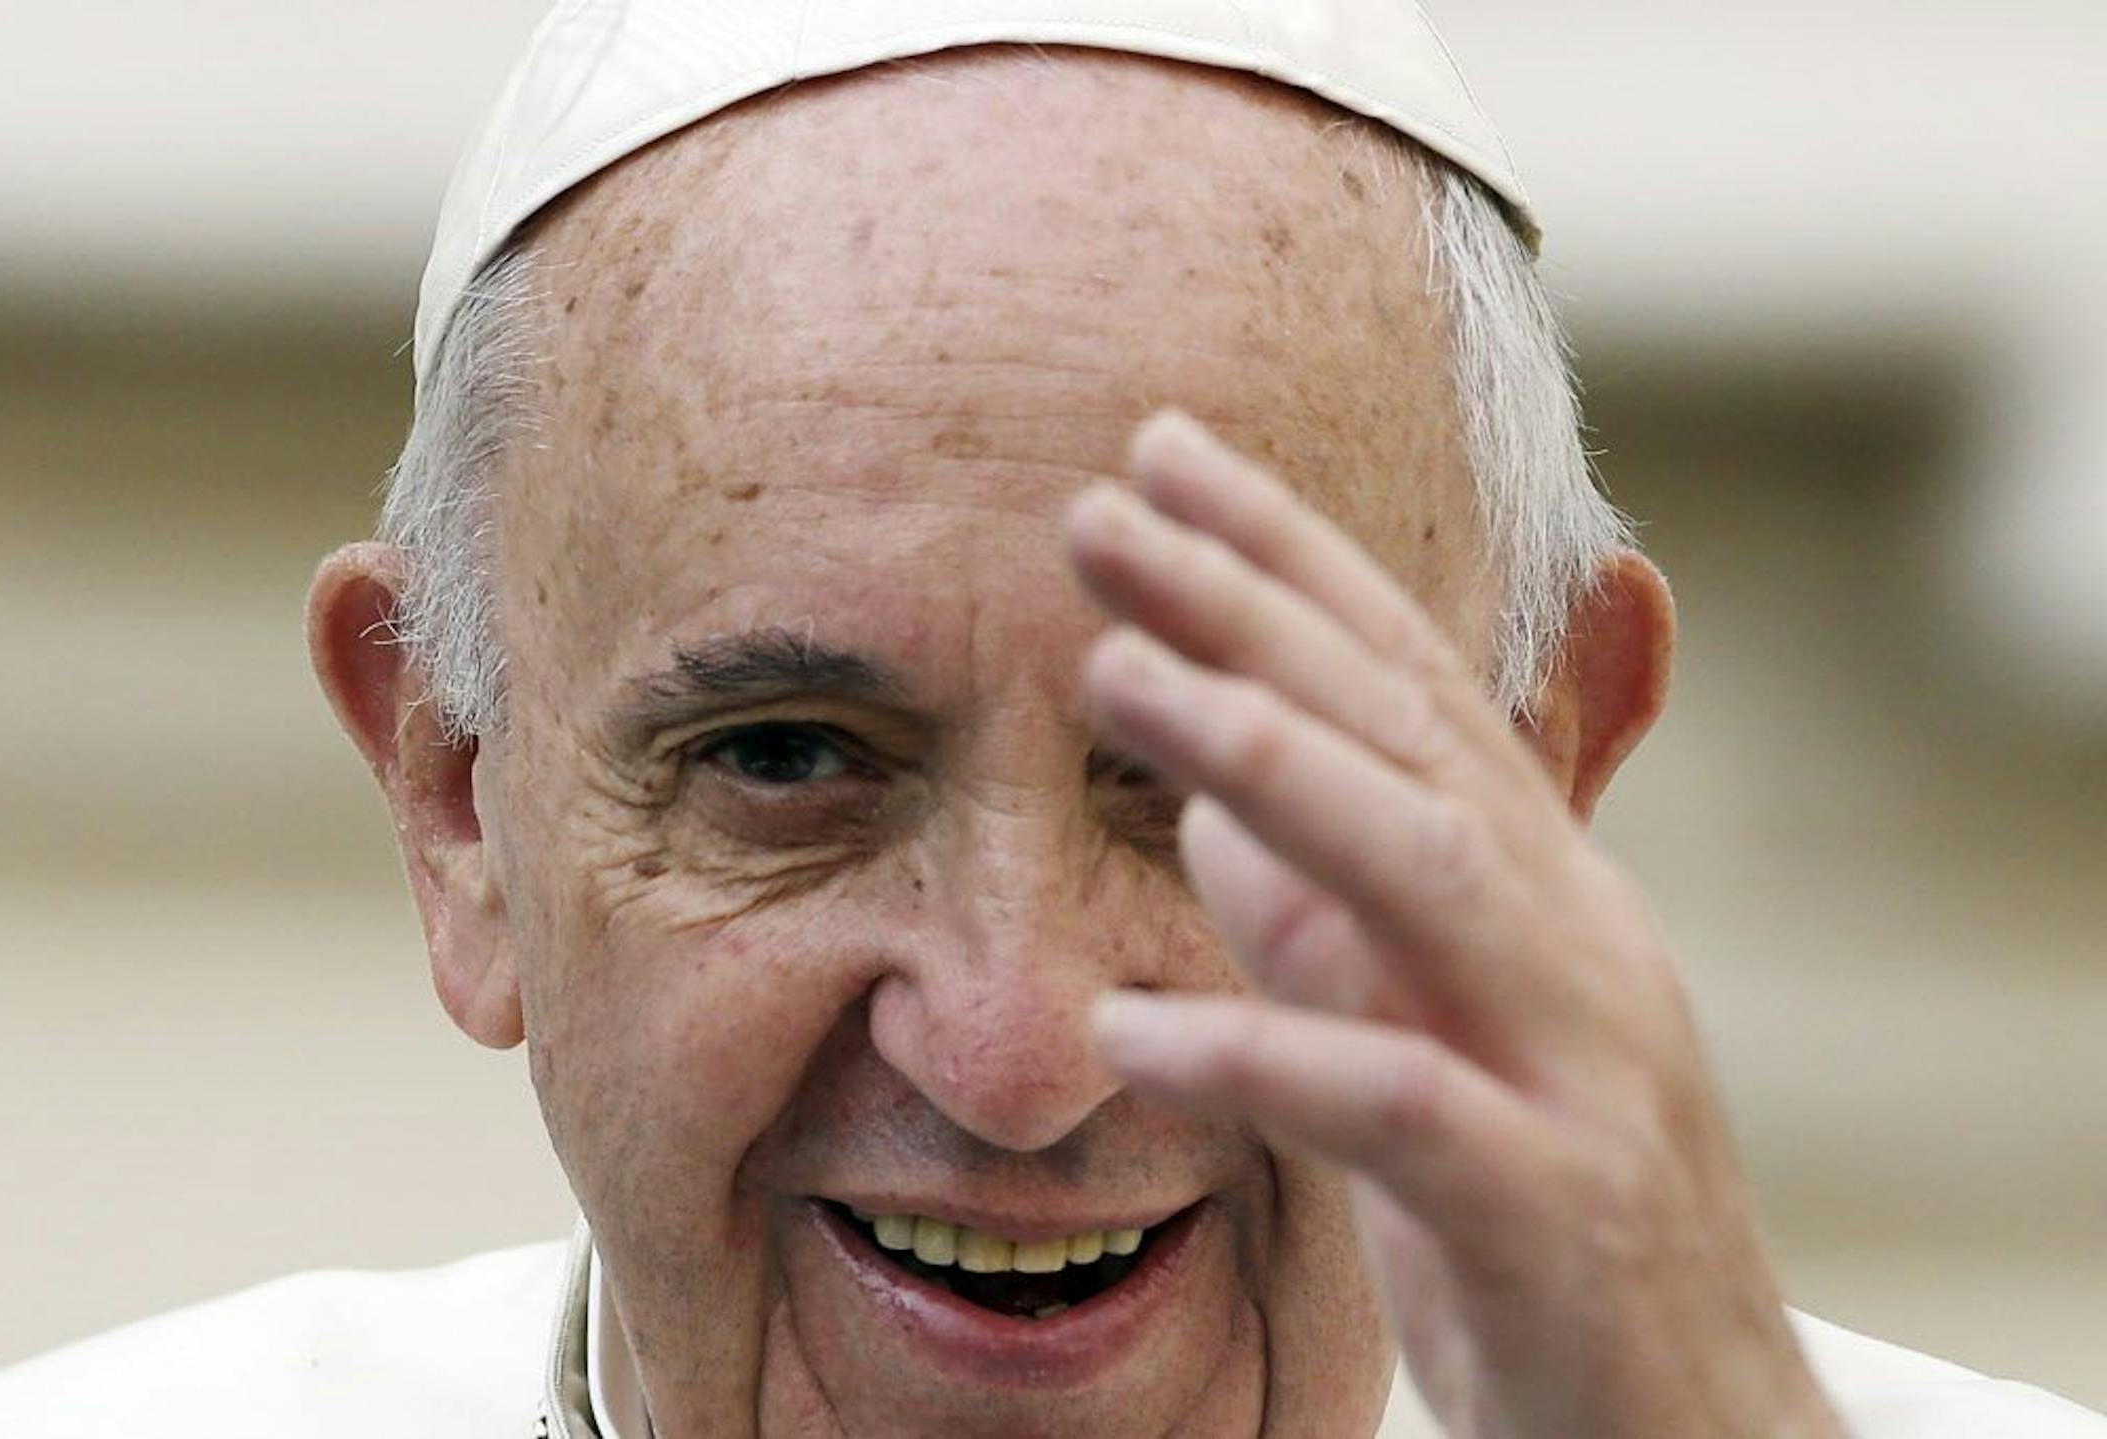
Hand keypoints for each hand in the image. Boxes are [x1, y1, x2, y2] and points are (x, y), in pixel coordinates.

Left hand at [1066, 412, 1844, 1438]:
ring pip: (1427, 867)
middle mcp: (1570, 935)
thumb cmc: (1529, 1215)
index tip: (1159, 454)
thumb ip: (1316, 923)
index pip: (1401, 682)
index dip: (1285, 557)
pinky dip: (1261, 1053)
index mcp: (1530, 884)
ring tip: (1115, 675)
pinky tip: (1125, 1031)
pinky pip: (1399, 1108)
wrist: (1689, 1422)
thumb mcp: (1406, 1036)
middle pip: (1405, 731)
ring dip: (1270, 757)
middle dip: (1252, 607)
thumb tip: (1204, 809)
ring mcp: (1575, 1061)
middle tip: (1099, 510)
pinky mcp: (1554, 1207)